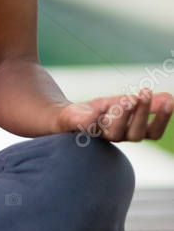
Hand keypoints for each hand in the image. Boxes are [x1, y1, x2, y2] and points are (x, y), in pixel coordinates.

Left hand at [56, 87, 172, 142]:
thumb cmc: (102, 112)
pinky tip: (100, 107)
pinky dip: (94, 118)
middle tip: (144, 93)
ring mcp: (99, 135)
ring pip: (114, 134)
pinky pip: (88, 126)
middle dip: (142, 114)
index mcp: (132, 132)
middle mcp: (118, 137)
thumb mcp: (127, 105)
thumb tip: (171, 98)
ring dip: (122, 115)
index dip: (162, 119)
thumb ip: (148, 104)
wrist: (67, 117)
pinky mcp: (81, 129)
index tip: (169, 102)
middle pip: (136, 134)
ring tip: (126, 98)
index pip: (153, 133)